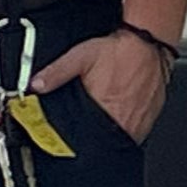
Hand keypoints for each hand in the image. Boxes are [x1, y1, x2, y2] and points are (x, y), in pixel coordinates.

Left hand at [34, 27, 174, 143]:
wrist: (150, 42)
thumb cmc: (121, 50)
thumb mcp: (81, 56)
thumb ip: (56, 72)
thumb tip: (36, 86)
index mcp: (104, 110)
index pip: (88, 141)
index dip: (78, 144)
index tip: (73, 140)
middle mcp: (124, 120)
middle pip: (105, 143)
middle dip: (94, 139)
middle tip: (89, 126)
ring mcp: (140, 120)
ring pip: (123, 140)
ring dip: (112, 134)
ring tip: (106, 120)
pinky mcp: (151, 116)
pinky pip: (138, 132)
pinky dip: (128, 128)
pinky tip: (121, 114)